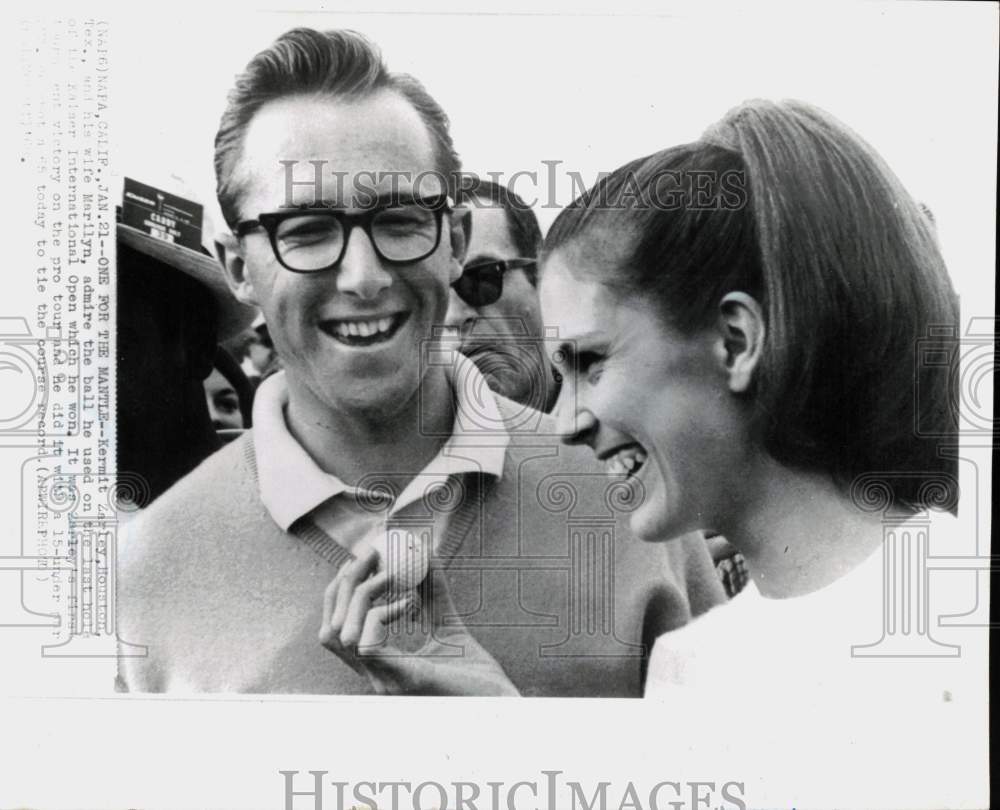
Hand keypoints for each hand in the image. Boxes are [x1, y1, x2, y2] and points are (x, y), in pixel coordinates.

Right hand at [319, 547, 518, 695]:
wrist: (500, 703)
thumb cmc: (476, 673)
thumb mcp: (448, 623)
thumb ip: (433, 592)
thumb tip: (424, 552)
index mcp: (380, 667)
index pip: (336, 629)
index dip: (341, 590)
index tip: (363, 558)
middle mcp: (375, 677)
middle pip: (330, 629)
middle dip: (345, 584)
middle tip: (370, 554)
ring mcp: (385, 682)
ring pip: (342, 634)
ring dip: (361, 594)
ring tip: (391, 575)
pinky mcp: (403, 681)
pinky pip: (368, 643)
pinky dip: (381, 613)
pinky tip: (408, 603)